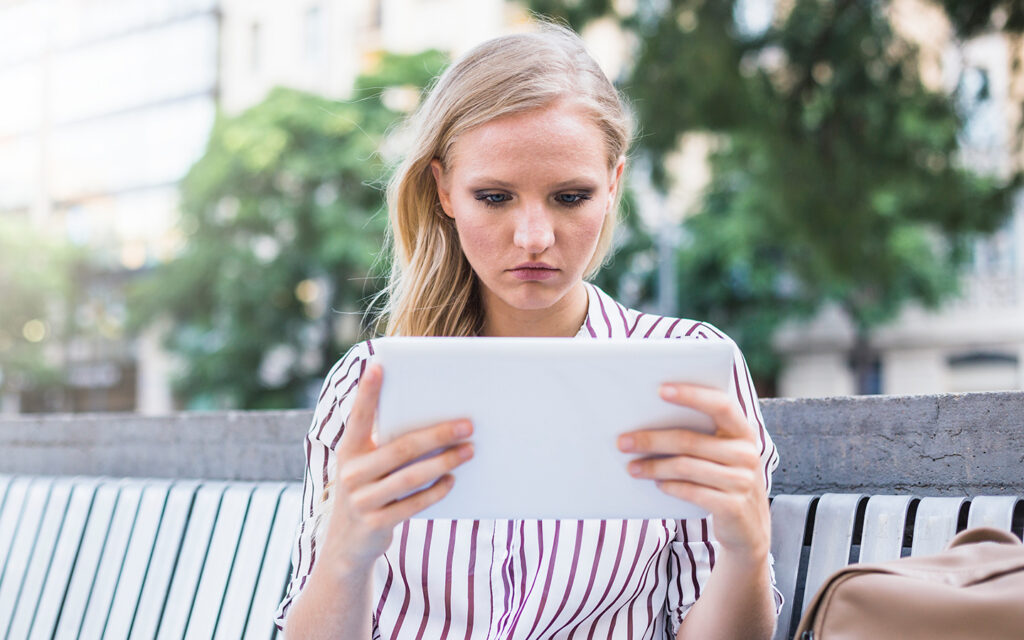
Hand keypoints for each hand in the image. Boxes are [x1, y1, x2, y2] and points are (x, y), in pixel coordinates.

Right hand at [322, 364, 473, 570]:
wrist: (346, 545)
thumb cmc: (367, 491)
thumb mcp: (365, 466)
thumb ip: (385, 444)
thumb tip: (432, 419)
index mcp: (347, 451)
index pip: (359, 417)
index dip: (367, 392)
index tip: (378, 365)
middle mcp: (351, 474)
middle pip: (402, 448)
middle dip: (438, 434)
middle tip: (467, 424)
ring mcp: (362, 501)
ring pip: (412, 476)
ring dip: (445, 461)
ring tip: (469, 450)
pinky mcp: (377, 524)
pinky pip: (414, 503)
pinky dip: (436, 490)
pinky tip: (452, 479)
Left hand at [617, 383, 769, 565]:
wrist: (748, 528)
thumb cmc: (724, 481)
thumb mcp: (722, 454)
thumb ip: (700, 436)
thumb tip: (648, 420)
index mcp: (744, 432)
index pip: (721, 405)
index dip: (692, 395)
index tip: (660, 390)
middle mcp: (747, 454)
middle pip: (691, 440)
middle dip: (652, 440)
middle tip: (623, 442)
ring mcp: (743, 482)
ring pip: (685, 467)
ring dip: (653, 467)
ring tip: (632, 467)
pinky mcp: (733, 507)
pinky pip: (691, 491)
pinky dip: (670, 486)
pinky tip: (656, 484)